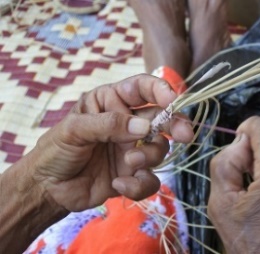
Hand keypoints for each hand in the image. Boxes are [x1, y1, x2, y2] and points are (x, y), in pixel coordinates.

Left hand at [29, 74, 193, 211]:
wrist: (49, 187)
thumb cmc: (56, 150)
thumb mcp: (74, 130)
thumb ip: (108, 124)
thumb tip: (143, 127)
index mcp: (112, 102)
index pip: (143, 88)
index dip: (161, 89)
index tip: (173, 100)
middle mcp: (128, 123)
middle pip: (161, 118)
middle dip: (176, 125)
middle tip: (185, 135)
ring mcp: (132, 149)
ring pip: (159, 149)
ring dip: (149, 156)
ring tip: (128, 161)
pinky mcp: (133, 174)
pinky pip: (150, 179)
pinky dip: (139, 184)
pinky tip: (118, 184)